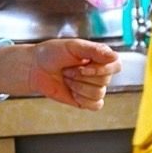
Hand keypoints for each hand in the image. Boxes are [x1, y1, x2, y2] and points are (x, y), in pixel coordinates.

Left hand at [0, 38, 119, 109]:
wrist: (35, 69)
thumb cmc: (52, 54)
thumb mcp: (73, 46)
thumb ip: (95, 50)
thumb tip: (114, 57)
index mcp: (99, 57)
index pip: (116, 65)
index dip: (102, 69)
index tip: (84, 65)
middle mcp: (100, 72)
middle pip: (105, 81)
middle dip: (82, 76)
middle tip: (68, 69)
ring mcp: (94, 87)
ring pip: (98, 93)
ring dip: (78, 87)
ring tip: (67, 78)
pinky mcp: (87, 100)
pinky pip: (95, 105)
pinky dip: (82, 99)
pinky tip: (72, 91)